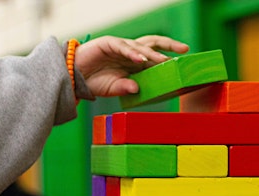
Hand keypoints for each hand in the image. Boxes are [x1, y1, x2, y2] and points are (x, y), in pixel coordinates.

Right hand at [74, 35, 188, 96]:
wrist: (73, 77)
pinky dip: (133, 53)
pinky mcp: (108, 44)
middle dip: (169, 45)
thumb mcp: (114, 88)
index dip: (168, 58)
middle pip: (153, 43)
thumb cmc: (94, 82)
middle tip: (184, 49)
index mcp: (134, 62)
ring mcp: (120, 46)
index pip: (155, 56)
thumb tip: (137, 90)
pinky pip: (123, 47)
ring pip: (141, 45)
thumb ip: (126, 88)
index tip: (184, 63)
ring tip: (163, 60)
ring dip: (153, 53)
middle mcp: (130, 52)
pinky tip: (141, 59)